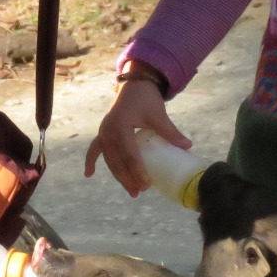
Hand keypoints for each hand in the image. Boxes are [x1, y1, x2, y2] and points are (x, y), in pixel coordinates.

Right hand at [84, 79, 191, 195]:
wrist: (134, 84)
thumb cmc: (146, 99)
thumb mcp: (158, 115)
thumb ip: (170, 132)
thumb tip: (188, 146)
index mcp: (120, 126)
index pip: (130, 154)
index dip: (137, 171)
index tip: (147, 184)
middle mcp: (108, 131)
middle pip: (118, 161)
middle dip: (128, 178)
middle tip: (141, 191)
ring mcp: (103, 132)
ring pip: (110, 160)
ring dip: (118, 176)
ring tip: (131, 192)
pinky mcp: (103, 133)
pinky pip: (95, 149)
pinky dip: (91, 161)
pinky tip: (89, 175)